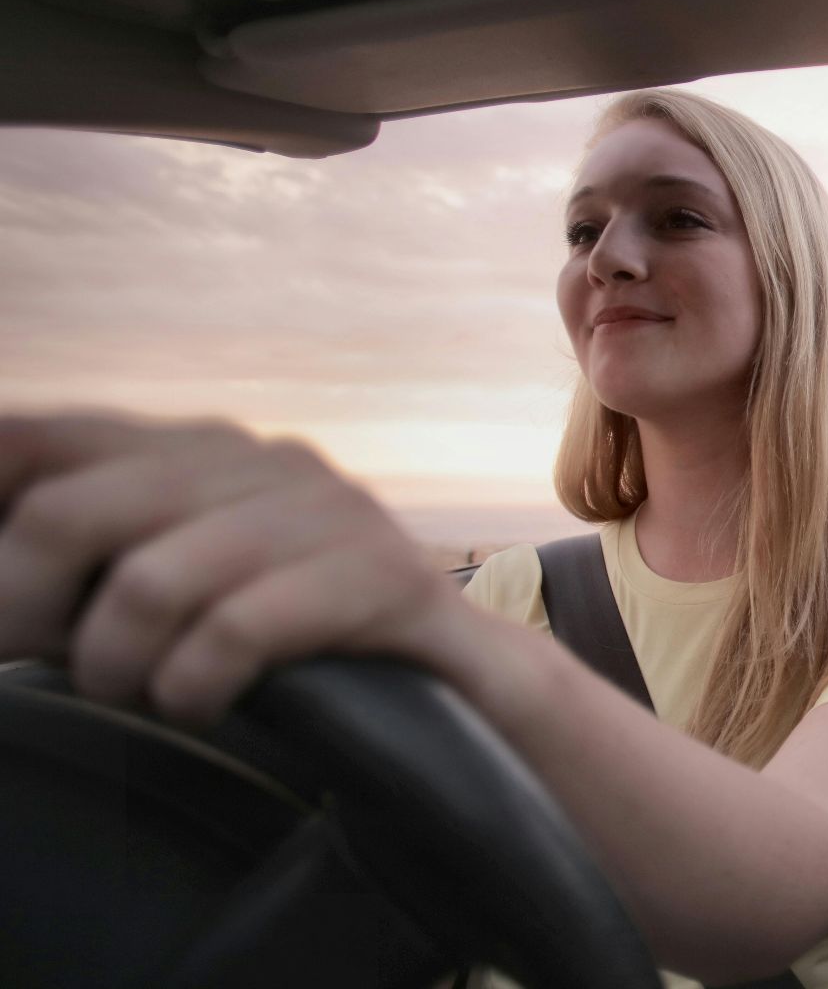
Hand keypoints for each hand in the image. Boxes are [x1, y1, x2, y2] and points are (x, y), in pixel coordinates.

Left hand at [0, 413, 480, 726]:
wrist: (465, 680)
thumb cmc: (305, 641)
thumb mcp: (193, 578)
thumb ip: (101, 553)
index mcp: (200, 448)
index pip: (37, 439)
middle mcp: (260, 459)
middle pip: (68, 514)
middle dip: (23, 610)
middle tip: (38, 662)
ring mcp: (325, 513)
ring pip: (147, 583)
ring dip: (116, 668)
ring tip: (140, 695)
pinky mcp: (379, 577)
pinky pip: (236, 631)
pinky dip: (196, 686)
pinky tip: (206, 705)